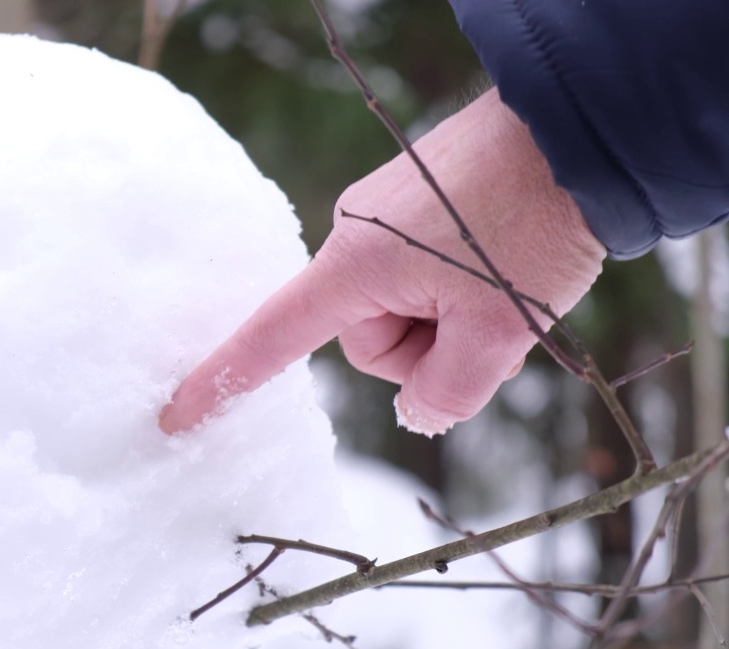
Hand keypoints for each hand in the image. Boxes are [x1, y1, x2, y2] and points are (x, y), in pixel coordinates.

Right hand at [159, 89, 605, 435]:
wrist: (577, 128)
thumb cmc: (534, 225)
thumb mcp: (500, 331)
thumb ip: (445, 394)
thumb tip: (415, 413)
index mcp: (355, 267)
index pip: (273, 338)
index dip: (223, 381)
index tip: (175, 416)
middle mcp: (352, 235)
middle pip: (368, 337)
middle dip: (425, 348)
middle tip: (492, 325)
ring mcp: (379, 215)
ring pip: (398, 307)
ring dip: (447, 317)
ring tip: (505, 285)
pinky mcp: (408, 203)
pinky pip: (416, 271)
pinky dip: (454, 285)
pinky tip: (501, 260)